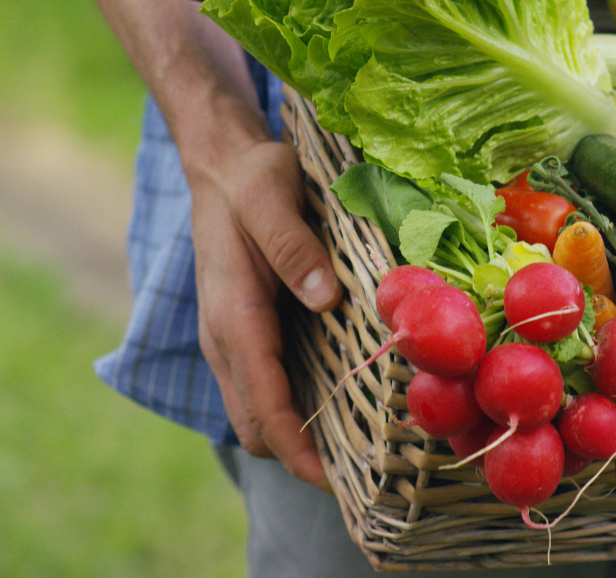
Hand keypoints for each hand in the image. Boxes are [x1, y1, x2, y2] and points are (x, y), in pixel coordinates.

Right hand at [192, 138, 341, 488]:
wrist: (223, 165)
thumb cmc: (251, 178)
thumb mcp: (271, 196)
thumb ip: (292, 245)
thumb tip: (324, 298)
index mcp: (233, 314)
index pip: (261, 402)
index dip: (295, 448)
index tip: (334, 479)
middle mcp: (226, 337)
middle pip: (256, 423)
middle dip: (299, 456)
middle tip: (361, 470)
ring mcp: (232, 338)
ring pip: (257, 411)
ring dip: (296, 437)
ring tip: (356, 448)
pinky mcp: (246, 330)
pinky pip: (265, 386)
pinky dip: (292, 409)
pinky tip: (337, 403)